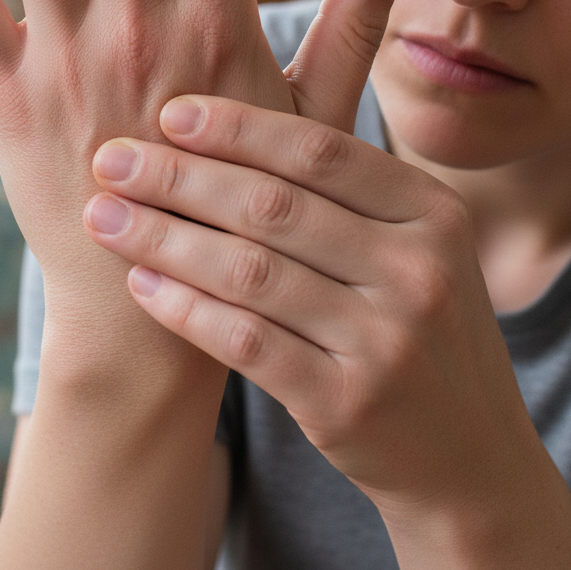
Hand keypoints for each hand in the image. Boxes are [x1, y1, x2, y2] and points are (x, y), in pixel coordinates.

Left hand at [83, 48, 531, 513]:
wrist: (468, 456)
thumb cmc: (413, 327)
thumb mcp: (411, 245)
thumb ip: (342, 190)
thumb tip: (220, 126)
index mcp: (432, 210)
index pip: (318, 150)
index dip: (236, 127)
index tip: (168, 113)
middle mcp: (417, 269)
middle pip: (273, 205)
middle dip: (178, 177)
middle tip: (109, 159)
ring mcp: (387, 340)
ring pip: (249, 271)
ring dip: (163, 238)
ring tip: (102, 216)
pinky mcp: (347, 403)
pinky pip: (245, 341)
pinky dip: (185, 308)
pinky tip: (140, 283)